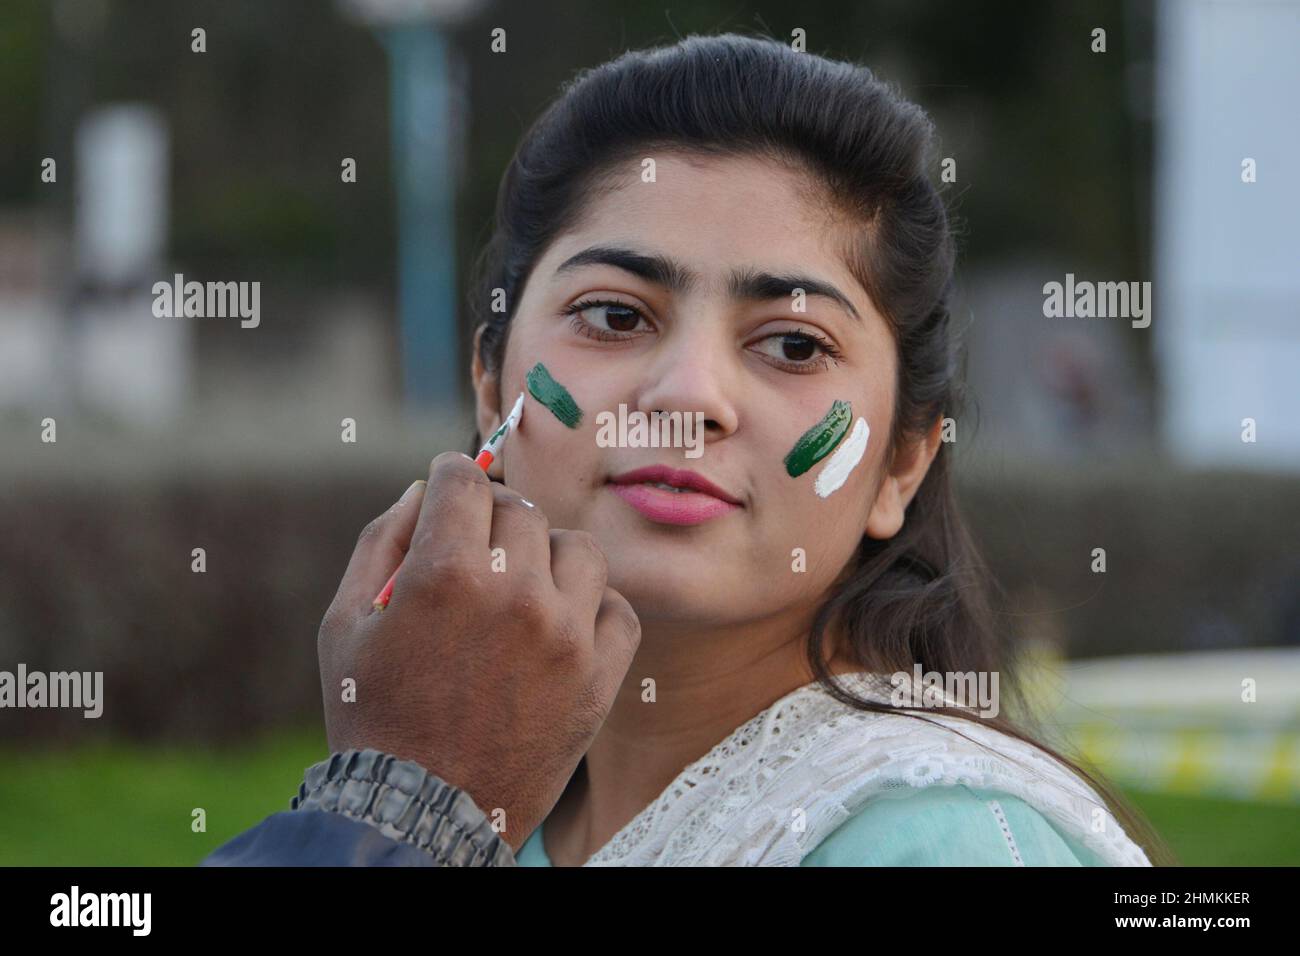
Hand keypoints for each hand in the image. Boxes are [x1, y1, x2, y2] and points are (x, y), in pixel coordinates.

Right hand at [316, 451, 640, 848]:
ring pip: (577, 549)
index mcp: (445, 573)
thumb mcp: (344, 625)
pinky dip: (593, 609)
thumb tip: (425, 488)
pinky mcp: (599, 676)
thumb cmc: (374, 718)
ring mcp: (565, 635)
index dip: (452, 476)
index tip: (451, 490)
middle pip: (521, 510)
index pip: (465, 479)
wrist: (421, 813)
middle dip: (494, 520)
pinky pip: (618, 609)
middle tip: (478, 551)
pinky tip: (562, 626)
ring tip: (523, 589)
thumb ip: (382, 542)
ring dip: (548, 559)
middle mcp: (514, 594)